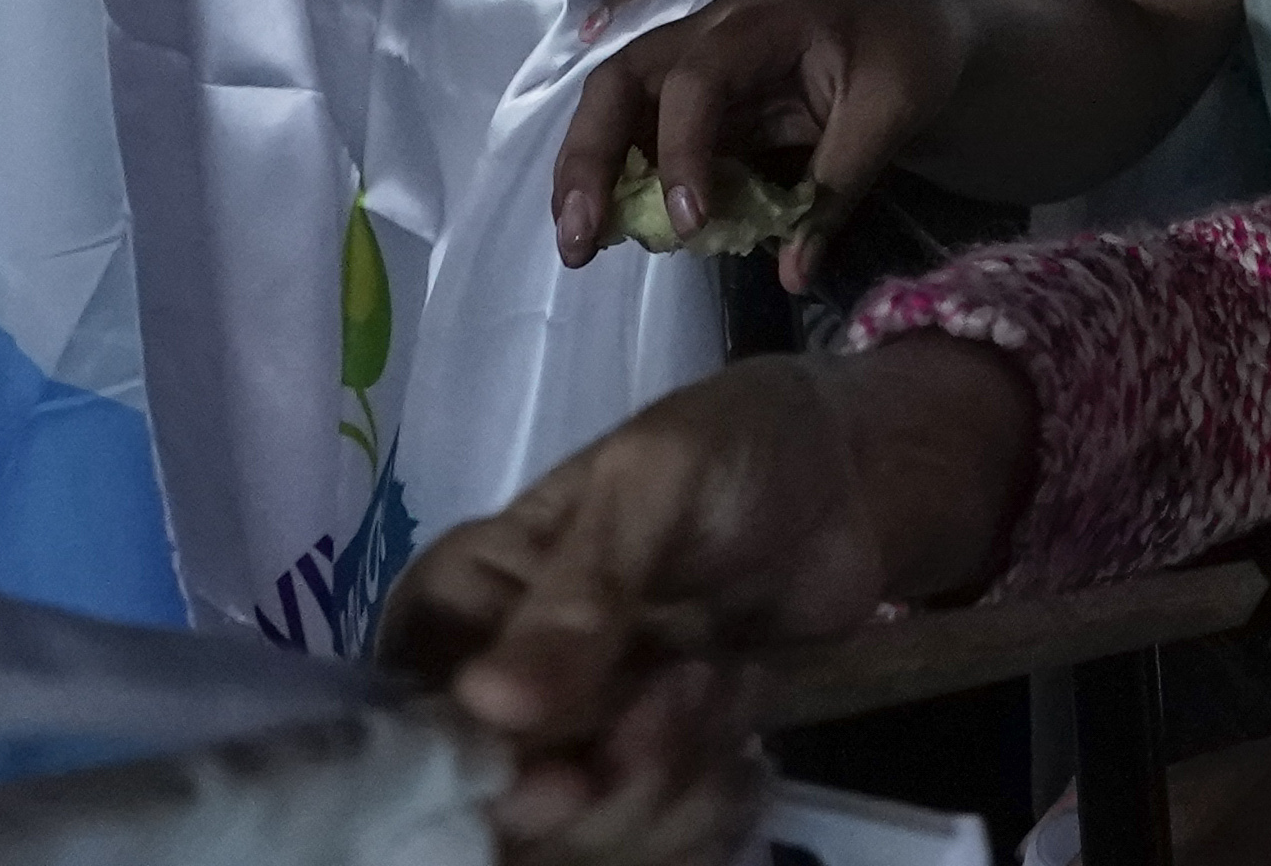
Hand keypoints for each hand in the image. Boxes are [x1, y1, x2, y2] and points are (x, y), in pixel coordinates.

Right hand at [385, 352, 941, 865]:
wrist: (854, 470)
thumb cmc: (734, 445)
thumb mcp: (654, 482)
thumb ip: (578, 596)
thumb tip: (488, 704)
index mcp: (462, 606)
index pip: (416, 728)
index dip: (478, 775)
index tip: (568, 775)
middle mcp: (502, 695)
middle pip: (501, 811)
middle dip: (609, 784)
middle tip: (691, 688)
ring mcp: (582, 744)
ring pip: (585, 844)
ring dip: (673, 788)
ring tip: (727, 683)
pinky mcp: (657, 778)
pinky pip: (658, 848)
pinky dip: (712, 811)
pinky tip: (747, 740)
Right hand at [558, 0, 971, 291]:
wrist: (921, 26)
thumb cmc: (908, 55)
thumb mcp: (892, 112)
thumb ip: (839, 188)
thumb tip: (795, 274)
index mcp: (763, 22)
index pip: (698, 80)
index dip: (682, 150)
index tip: (689, 223)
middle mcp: (711, 31)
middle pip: (623, 78)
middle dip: (591, 155)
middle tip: (581, 235)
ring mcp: (696, 60)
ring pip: (615, 101)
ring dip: (588, 169)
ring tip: (581, 244)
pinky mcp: (697, 95)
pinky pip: (638, 123)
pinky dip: (612, 167)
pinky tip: (597, 212)